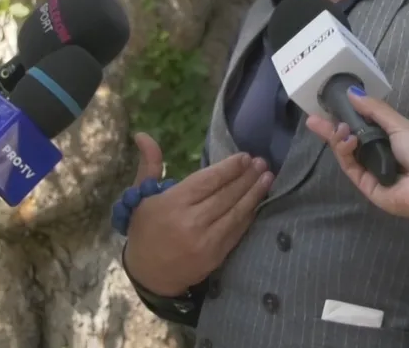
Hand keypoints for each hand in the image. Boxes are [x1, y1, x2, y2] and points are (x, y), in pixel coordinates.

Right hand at [123, 132, 273, 295]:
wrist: (148, 274)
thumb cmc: (144, 229)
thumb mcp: (141, 195)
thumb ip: (150, 163)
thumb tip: (142, 134)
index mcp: (173, 203)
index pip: (208, 180)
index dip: (229, 168)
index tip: (245, 157)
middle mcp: (191, 221)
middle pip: (226, 194)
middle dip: (247, 177)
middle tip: (262, 162)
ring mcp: (206, 241)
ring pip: (236, 212)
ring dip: (254, 194)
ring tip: (267, 178)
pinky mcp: (216, 256)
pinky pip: (237, 231)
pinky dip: (249, 215)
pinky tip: (258, 202)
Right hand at [306, 90, 408, 220]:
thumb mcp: (399, 124)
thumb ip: (375, 109)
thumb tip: (352, 92)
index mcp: (390, 137)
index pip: (363, 124)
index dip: (346, 115)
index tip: (330, 105)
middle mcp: (378, 153)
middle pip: (350, 138)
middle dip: (331, 128)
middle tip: (312, 119)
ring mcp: (370, 170)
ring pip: (347, 152)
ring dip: (338, 138)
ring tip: (337, 128)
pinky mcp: (364, 184)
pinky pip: (350, 167)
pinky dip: (345, 152)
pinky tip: (347, 140)